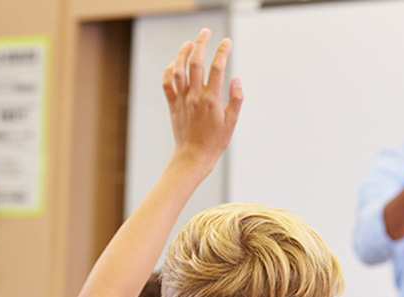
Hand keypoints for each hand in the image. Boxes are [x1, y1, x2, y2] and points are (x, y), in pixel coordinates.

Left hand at [162, 28, 242, 170]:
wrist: (193, 157)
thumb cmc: (215, 141)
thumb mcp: (232, 122)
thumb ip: (236, 99)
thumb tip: (236, 79)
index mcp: (212, 100)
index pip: (218, 68)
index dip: (222, 52)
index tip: (227, 42)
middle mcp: (195, 97)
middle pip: (196, 63)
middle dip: (201, 44)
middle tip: (206, 32)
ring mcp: (182, 100)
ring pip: (179, 70)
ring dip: (183, 53)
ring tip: (190, 43)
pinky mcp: (173, 104)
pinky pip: (167, 83)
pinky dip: (169, 70)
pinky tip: (175, 64)